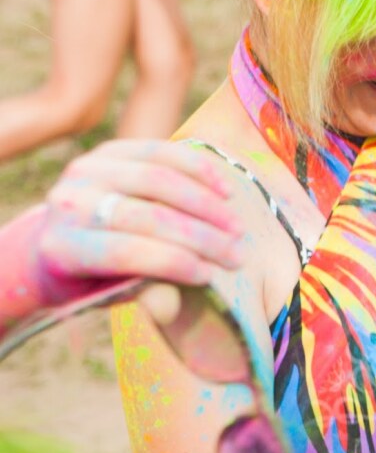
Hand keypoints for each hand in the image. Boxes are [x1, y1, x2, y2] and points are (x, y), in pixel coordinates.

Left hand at [39, 141, 245, 287]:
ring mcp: (85, 170)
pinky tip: (227, 193)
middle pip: (147, 216)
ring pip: (159, 180)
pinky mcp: (108, 149)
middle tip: (237, 255)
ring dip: (207, 206)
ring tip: (237, 228)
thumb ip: (139, 294)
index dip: (173, 264)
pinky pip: (163, 152)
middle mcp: (66, 203)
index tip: (211, 276)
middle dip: (201, 238)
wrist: (62, 234)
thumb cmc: (95, 274)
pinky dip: (201, 170)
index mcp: (60, 248)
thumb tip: (170, 303)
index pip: (125, 253)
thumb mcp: (110, 294)